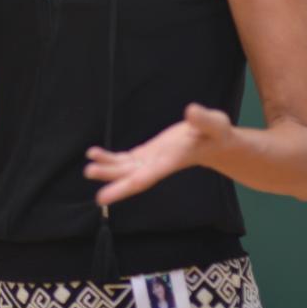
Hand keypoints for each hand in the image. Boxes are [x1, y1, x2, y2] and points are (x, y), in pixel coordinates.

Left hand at [84, 104, 233, 205]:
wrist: (216, 143)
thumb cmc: (217, 134)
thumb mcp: (215, 124)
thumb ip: (204, 120)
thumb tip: (191, 111)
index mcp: (172, 161)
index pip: (147, 176)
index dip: (125, 186)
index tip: (105, 196)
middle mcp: (159, 165)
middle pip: (131, 176)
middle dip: (110, 177)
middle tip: (88, 172)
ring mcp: (151, 161)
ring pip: (125, 169)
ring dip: (106, 168)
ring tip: (88, 165)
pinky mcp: (147, 154)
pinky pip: (125, 159)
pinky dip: (110, 158)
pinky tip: (94, 154)